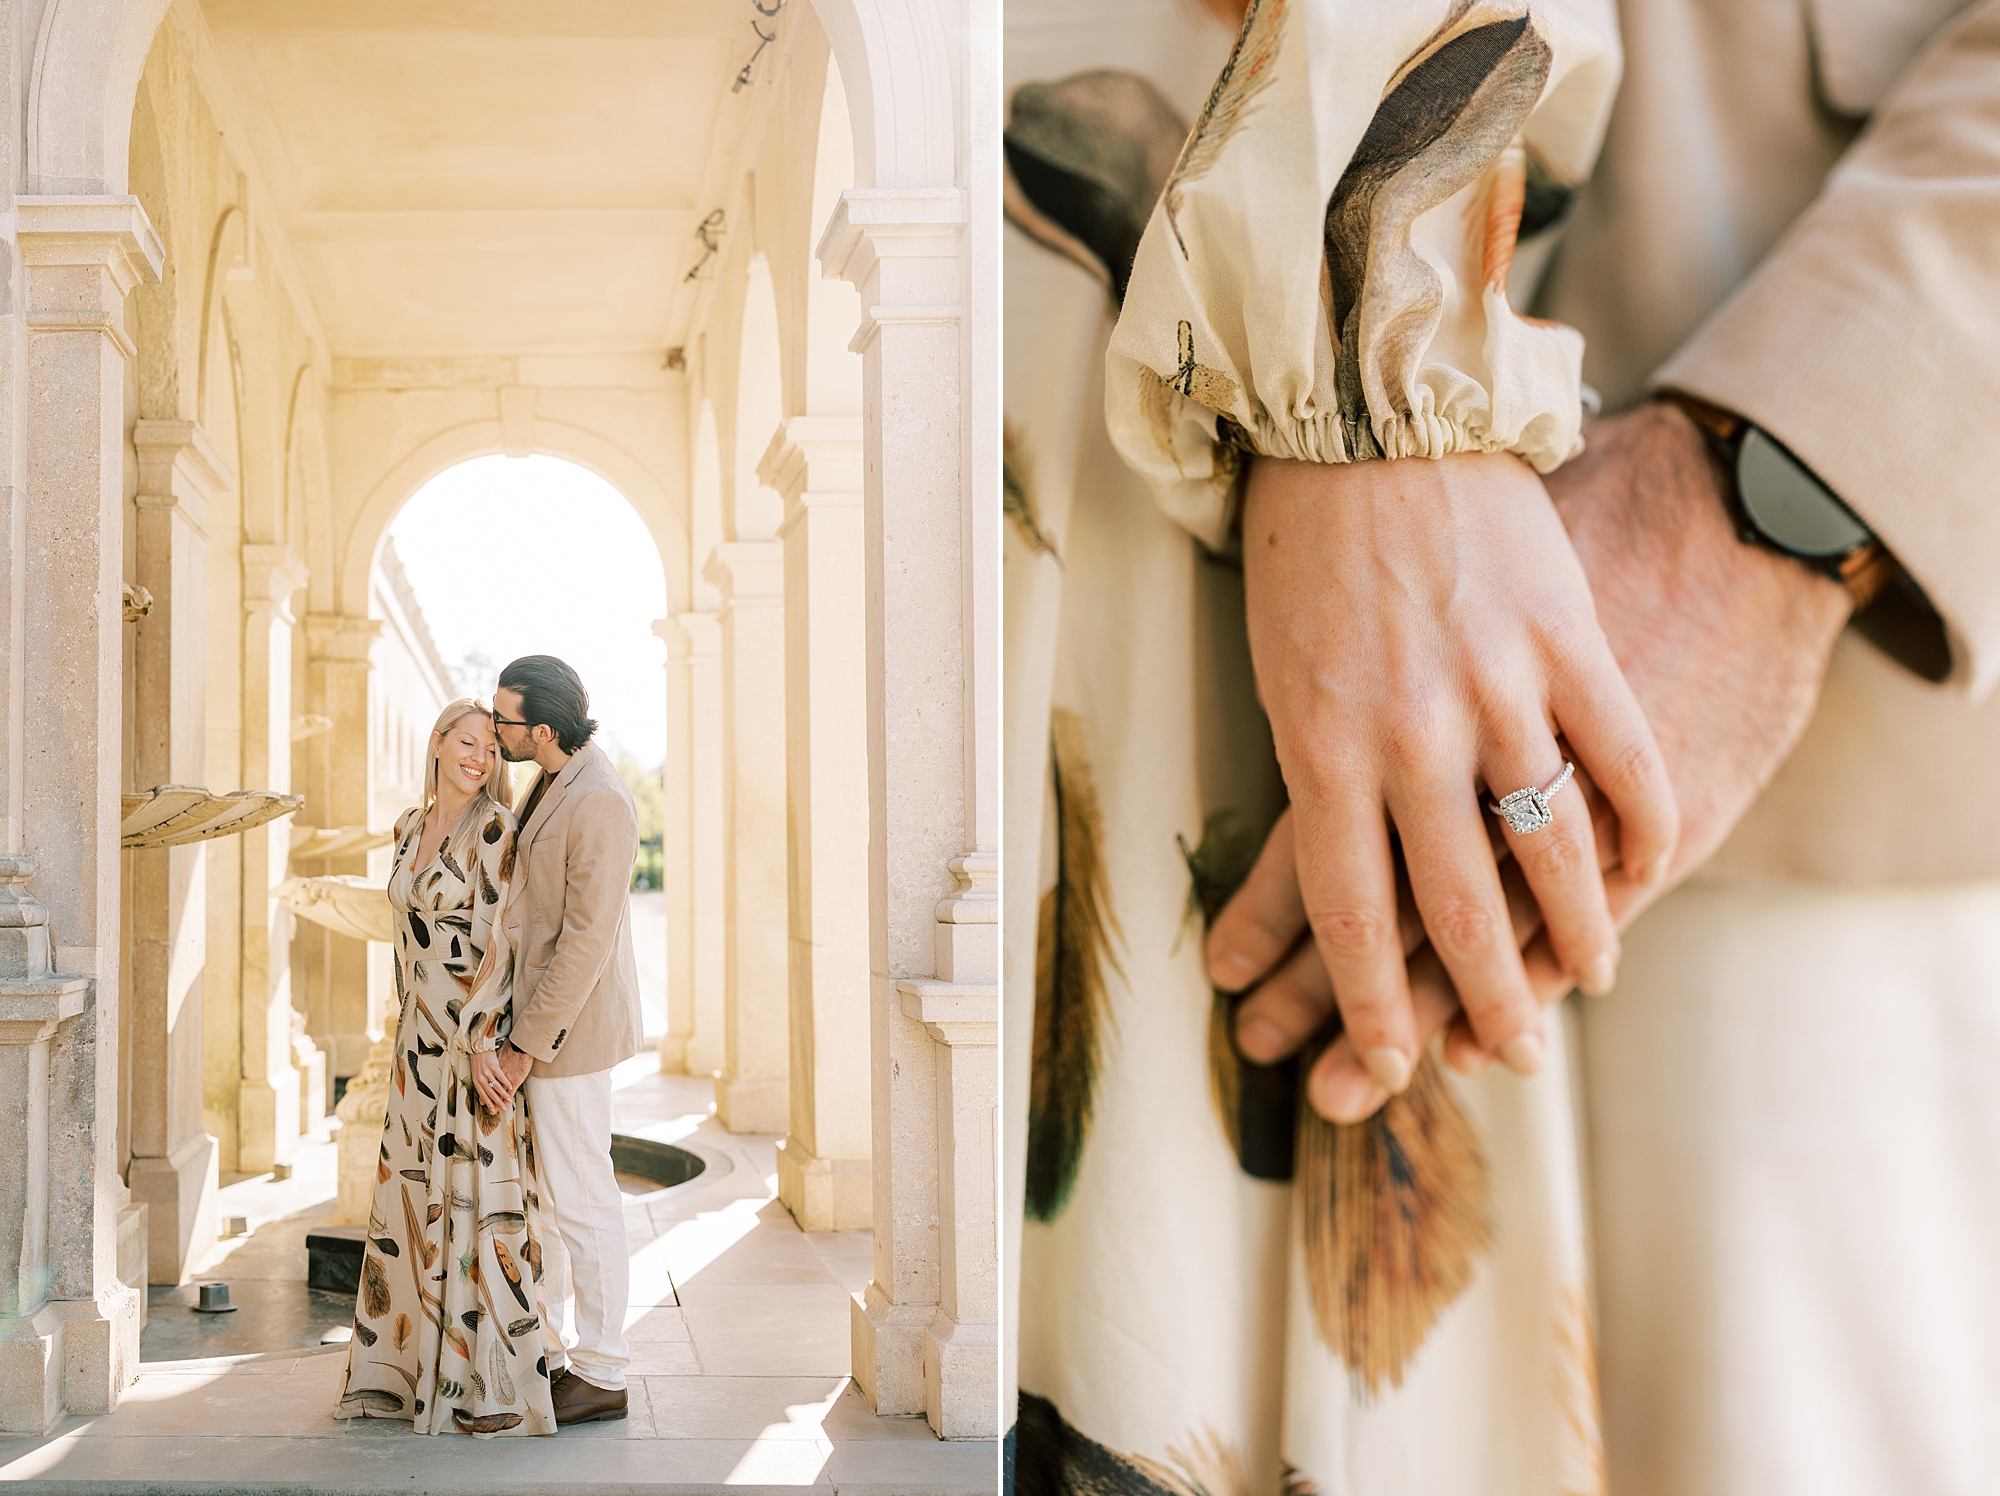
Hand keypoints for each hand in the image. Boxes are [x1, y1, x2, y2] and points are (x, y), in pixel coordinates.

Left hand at [471, 1042, 533, 1113]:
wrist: (480, 1044)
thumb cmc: (479, 1057)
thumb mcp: (477, 1070)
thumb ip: (482, 1079)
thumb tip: (485, 1088)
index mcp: (476, 1080)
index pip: (483, 1095)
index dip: (489, 1103)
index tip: (493, 1110)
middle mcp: (481, 1078)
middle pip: (490, 1093)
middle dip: (497, 1102)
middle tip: (502, 1109)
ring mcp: (487, 1072)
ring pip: (496, 1087)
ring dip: (503, 1095)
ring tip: (508, 1100)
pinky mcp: (494, 1066)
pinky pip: (501, 1077)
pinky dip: (506, 1083)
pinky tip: (511, 1087)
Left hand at [1239, 450, 1677, 1093]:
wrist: (1371, 414)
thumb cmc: (1307, 551)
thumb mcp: (1280, 677)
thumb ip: (1320, 780)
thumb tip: (1334, 881)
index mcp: (1319, 748)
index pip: (1351, 916)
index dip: (1369, 1009)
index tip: (1384, 1069)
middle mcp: (1410, 736)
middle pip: (1454, 909)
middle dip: (1481, 1005)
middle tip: (1506, 1057)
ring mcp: (1498, 689)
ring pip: (1548, 851)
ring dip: (1573, 936)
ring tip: (1587, 982)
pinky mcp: (1568, 642)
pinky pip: (1619, 762)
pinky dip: (1636, 831)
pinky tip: (1640, 875)